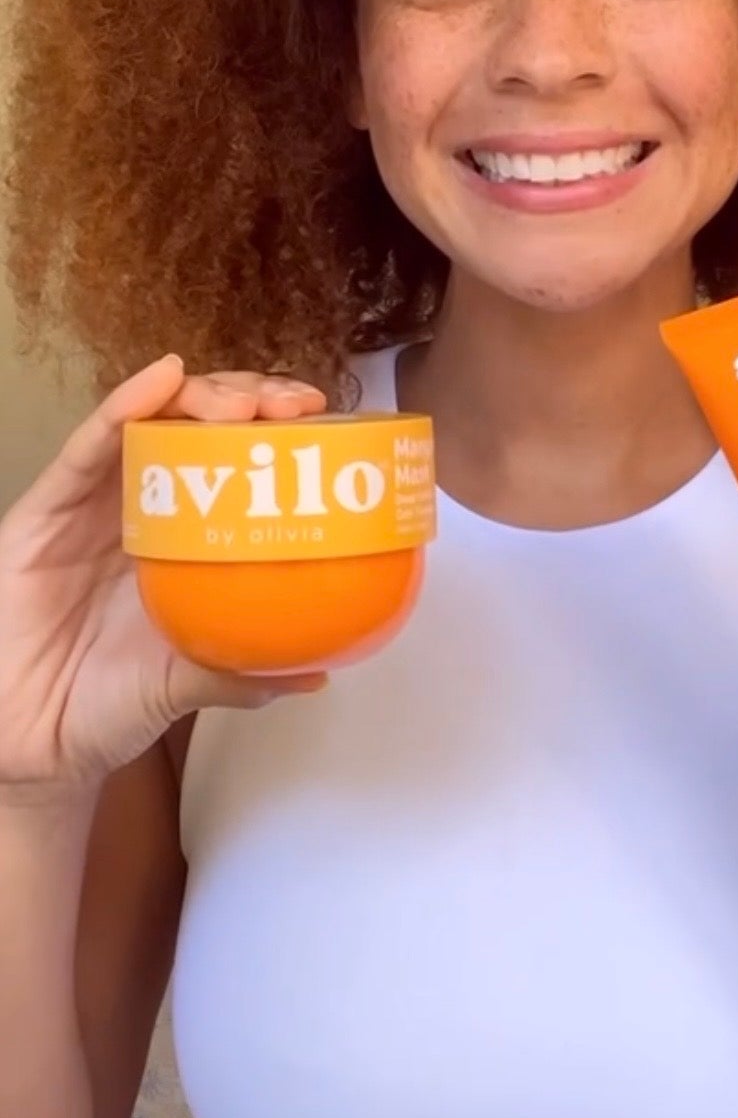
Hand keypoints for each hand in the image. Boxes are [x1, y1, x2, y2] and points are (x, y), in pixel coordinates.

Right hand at [0, 357, 328, 799]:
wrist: (31, 738)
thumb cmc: (104, 704)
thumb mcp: (185, 686)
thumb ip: (242, 673)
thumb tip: (316, 672)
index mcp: (186, 539)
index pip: (238, 461)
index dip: (280, 434)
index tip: (326, 425)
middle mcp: (146, 507)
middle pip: (204, 425)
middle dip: (254, 400)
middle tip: (295, 406)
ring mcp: (97, 501)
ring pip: (153, 418)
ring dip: (203, 394)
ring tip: (245, 400)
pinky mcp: (49, 506)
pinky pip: (89, 445)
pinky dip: (126, 403)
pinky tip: (161, 379)